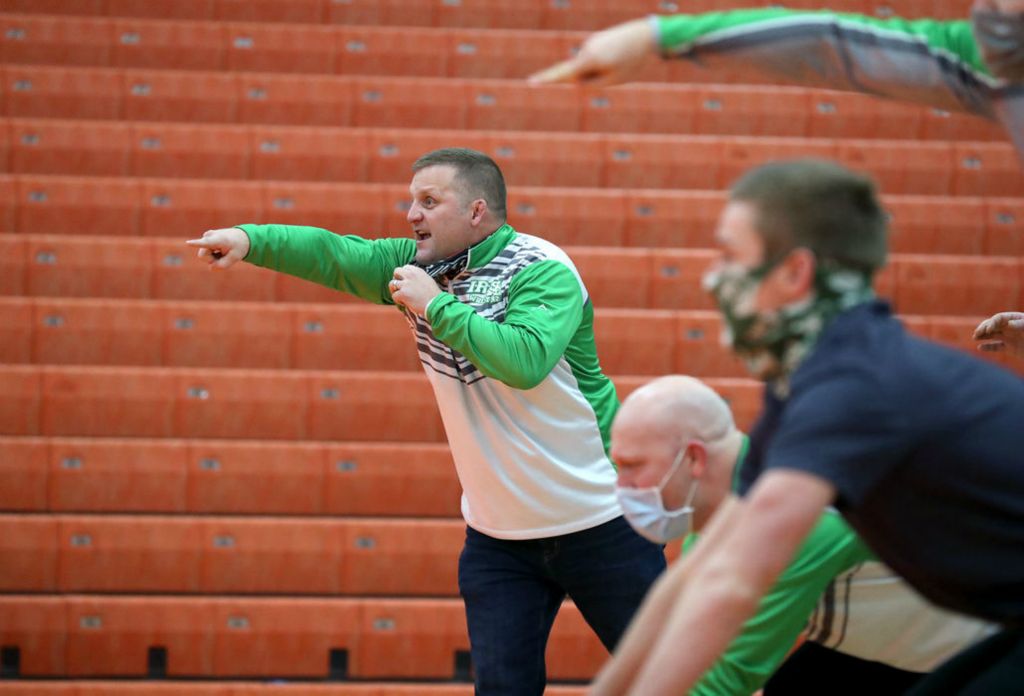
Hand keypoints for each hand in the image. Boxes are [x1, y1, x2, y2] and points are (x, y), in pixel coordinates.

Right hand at [185, 227, 250, 269]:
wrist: (241, 237)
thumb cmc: (238, 247)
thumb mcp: (235, 259)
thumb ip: (222, 266)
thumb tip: (210, 267)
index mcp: (218, 240)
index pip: (205, 243)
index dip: (195, 244)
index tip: (187, 243)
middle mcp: (209, 236)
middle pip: (203, 257)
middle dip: (212, 260)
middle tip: (224, 255)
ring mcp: (206, 236)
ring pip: (204, 256)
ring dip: (213, 257)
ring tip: (223, 251)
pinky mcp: (204, 239)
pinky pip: (205, 253)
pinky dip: (213, 255)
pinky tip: (220, 249)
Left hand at [389, 265, 440, 315]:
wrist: (436, 304)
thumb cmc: (434, 295)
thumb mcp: (428, 280)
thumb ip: (418, 277)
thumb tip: (410, 280)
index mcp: (417, 271)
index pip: (405, 267)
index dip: (403, 275)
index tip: (405, 281)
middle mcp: (410, 275)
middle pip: (396, 272)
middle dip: (396, 279)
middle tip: (400, 287)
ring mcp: (406, 284)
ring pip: (392, 283)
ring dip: (394, 290)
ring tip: (400, 296)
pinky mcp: (403, 293)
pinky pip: (394, 296)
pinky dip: (397, 301)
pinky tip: (404, 303)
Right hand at [528, 18, 657, 85]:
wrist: (647, 34)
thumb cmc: (632, 60)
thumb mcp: (614, 80)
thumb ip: (593, 84)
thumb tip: (577, 81)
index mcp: (589, 60)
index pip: (563, 74)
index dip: (546, 80)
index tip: (530, 83)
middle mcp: (585, 49)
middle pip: (580, 74)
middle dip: (592, 78)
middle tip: (616, 69)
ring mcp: (590, 42)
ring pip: (588, 67)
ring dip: (601, 70)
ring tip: (622, 61)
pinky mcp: (596, 40)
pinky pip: (594, 59)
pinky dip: (604, 62)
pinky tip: (620, 55)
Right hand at [974, 311, 1023, 355]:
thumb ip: (1020, 324)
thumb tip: (1008, 324)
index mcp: (1015, 319)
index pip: (999, 318)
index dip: (992, 323)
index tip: (988, 330)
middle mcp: (1010, 327)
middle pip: (993, 325)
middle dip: (983, 328)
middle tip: (976, 333)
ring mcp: (1009, 337)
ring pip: (992, 335)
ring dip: (982, 335)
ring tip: (975, 337)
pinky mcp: (1010, 348)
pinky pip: (996, 347)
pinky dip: (988, 347)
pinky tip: (980, 347)